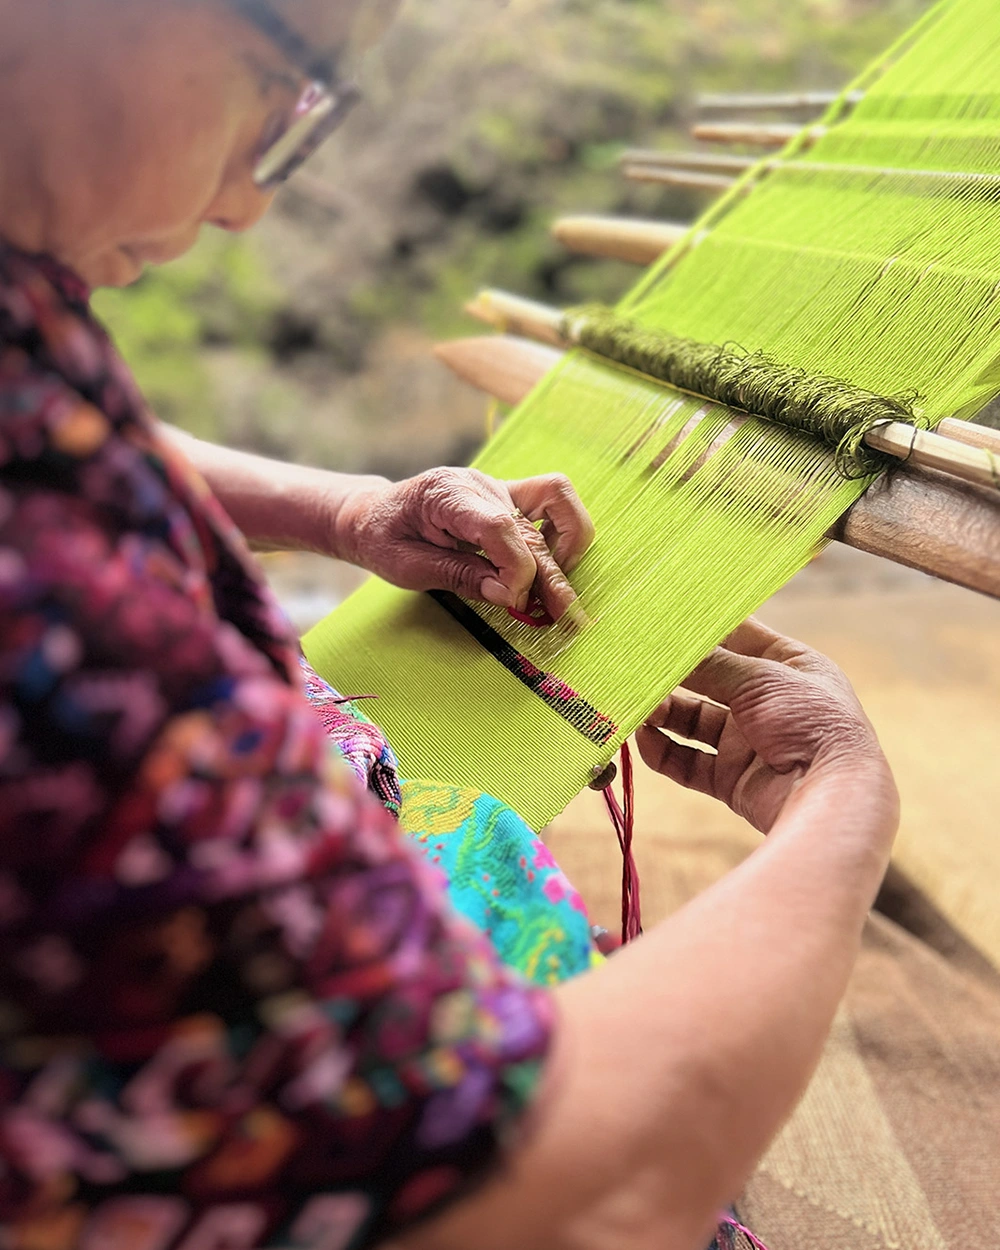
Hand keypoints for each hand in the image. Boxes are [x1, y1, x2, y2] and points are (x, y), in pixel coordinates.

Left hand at [331, 467, 595, 620]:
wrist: (374, 514)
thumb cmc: (384, 539)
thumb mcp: (406, 566)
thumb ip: (458, 577)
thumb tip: (508, 595)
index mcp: (446, 494)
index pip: (499, 526)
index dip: (514, 568)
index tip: (513, 602)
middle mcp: (480, 485)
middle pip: (530, 529)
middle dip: (550, 577)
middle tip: (563, 619)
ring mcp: (499, 486)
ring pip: (557, 503)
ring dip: (569, 549)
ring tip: (562, 591)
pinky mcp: (511, 496)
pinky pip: (554, 502)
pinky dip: (564, 533)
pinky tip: (556, 566)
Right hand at [636, 618, 895, 832]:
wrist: (831, 797)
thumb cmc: (811, 723)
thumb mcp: (761, 678)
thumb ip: (710, 663)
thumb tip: (665, 648)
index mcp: (791, 667)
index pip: (740, 636)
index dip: (704, 628)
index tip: (662, 619)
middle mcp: (769, 702)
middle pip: (709, 680)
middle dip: (673, 675)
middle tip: (634, 666)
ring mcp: (749, 742)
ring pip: (693, 721)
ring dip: (663, 712)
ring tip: (639, 706)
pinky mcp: (733, 778)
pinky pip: (689, 761)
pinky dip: (664, 751)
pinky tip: (644, 738)